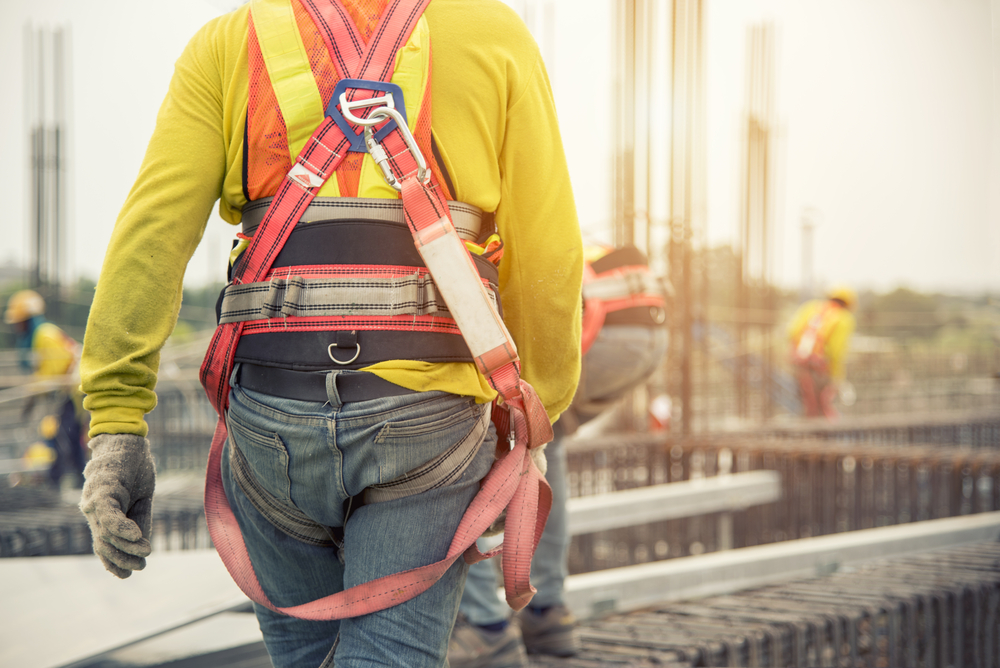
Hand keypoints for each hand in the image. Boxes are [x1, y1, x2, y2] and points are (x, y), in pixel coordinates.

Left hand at [79, 434, 155, 577]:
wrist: (128, 440)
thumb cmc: (134, 468)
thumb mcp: (141, 500)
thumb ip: (139, 521)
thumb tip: (142, 547)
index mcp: (101, 515)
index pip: (103, 545)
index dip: (114, 562)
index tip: (129, 574)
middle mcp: (93, 510)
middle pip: (103, 543)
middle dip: (121, 559)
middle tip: (141, 566)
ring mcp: (96, 500)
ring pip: (106, 533)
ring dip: (125, 546)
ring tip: (145, 552)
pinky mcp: (103, 489)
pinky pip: (109, 514)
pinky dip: (121, 528)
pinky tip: (136, 536)